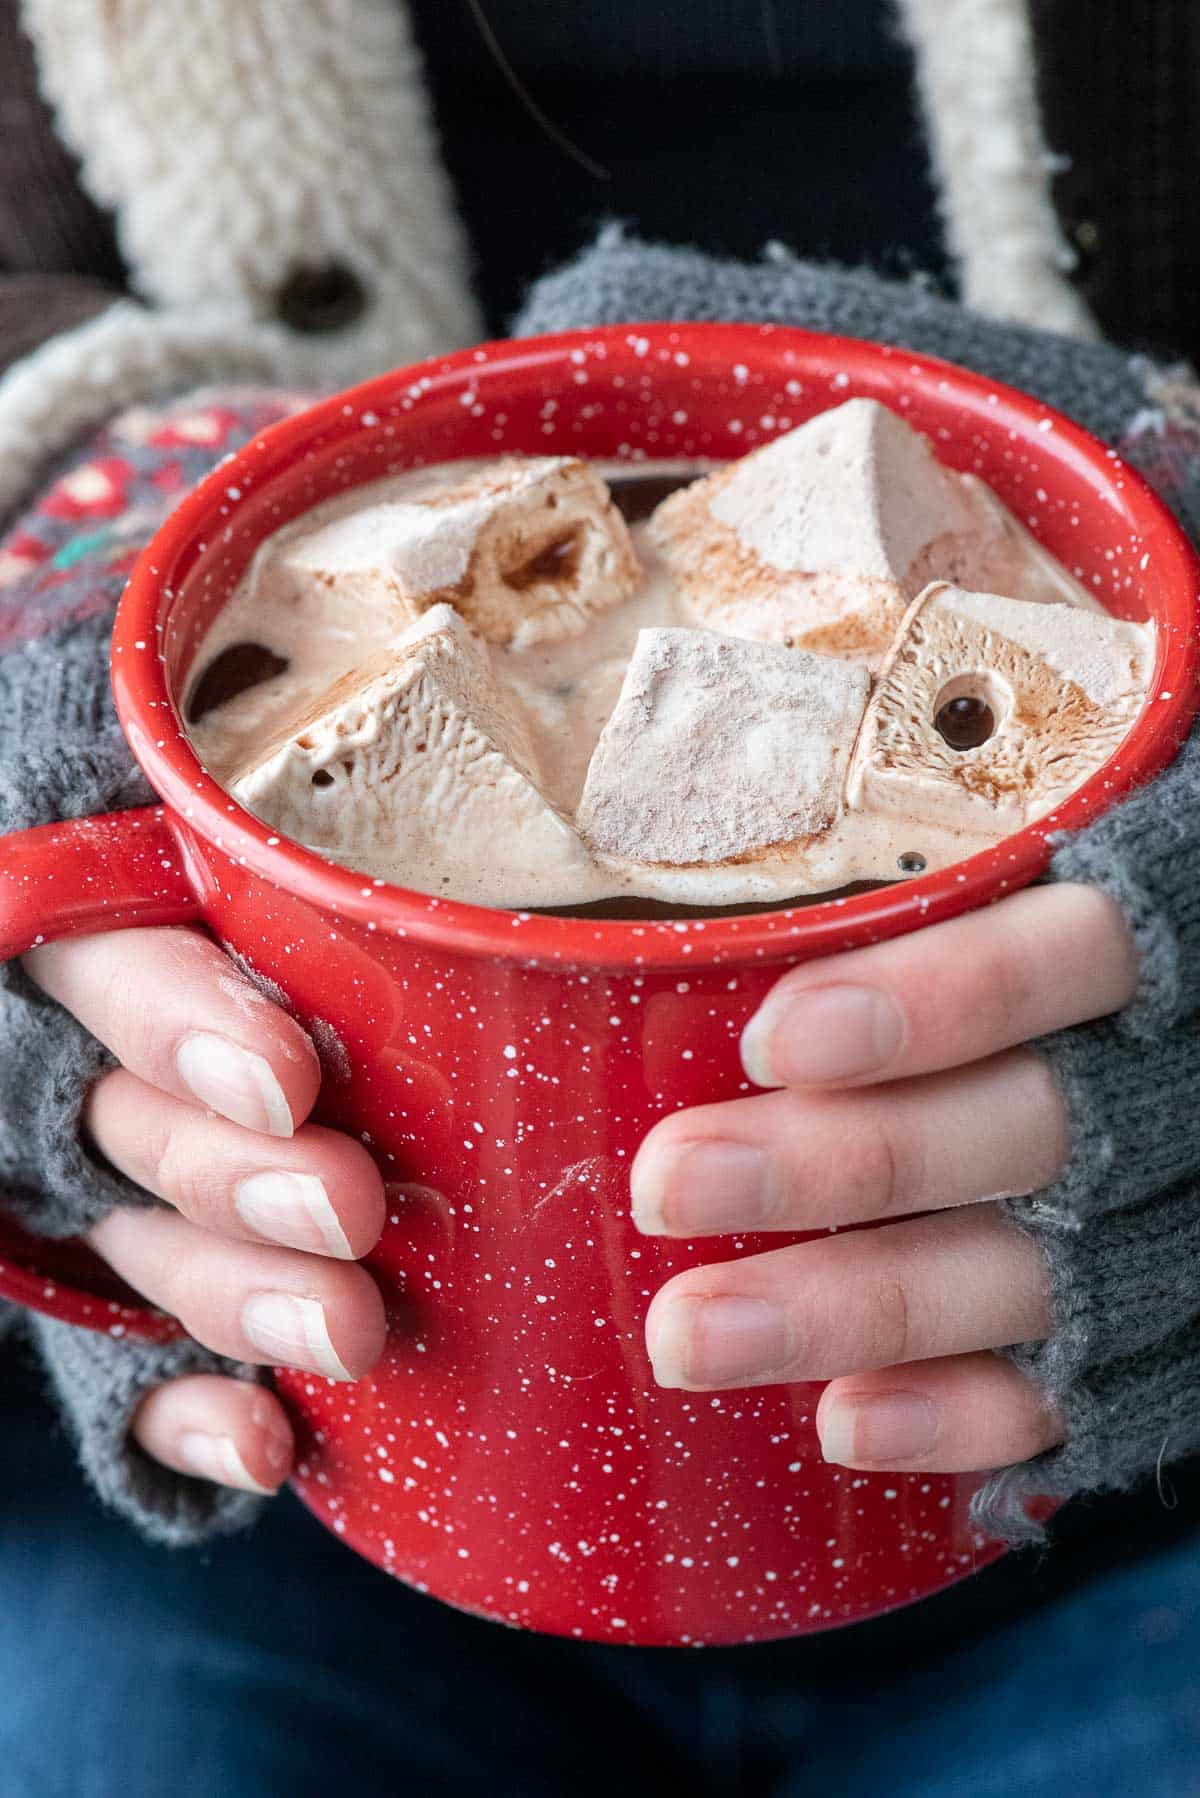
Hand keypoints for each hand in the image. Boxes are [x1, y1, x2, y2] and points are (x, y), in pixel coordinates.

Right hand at [23, 927, 386, 1494]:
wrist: (398, 1105)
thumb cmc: (411, 980)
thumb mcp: (371, 934)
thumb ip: (374, 930)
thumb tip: (524, 934)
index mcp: (145, 952)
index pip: (121, 962)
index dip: (183, 1023)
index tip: (289, 1080)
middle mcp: (116, 1081)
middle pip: (139, 1123)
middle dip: (241, 1175)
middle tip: (349, 1208)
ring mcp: (120, 1210)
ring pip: (150, 1250)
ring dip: (243, 1296)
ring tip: (348, 1332)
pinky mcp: (135, 1326)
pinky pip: (135, 1386)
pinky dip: (195, 1420)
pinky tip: (266, 1446)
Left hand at [631, 884, 1139, 1475]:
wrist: (1185, 1089)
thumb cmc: (1062, 974)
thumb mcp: (1048, 894)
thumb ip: (950, 889)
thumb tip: (733, 858)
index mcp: (1159, 955)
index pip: (1069, 960)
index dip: (937, 998)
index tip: (774, 1040)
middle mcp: (1164, 1101)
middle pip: (1018, 1128)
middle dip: (835, 1162)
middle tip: (669, 1182)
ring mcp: (1160, 1236)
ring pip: (1016, 1273)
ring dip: (844, 1308)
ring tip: (689, 1333)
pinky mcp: (1148, 1349)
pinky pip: (1061, 1397)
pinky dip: (955, 1415)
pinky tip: (843, 1421)